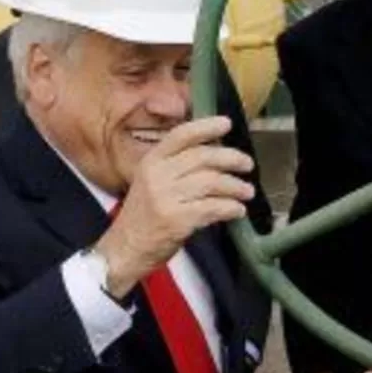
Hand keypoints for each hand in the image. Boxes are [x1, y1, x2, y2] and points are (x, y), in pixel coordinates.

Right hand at [94, 116, 254, 297]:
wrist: (124, 249)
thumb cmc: (144, 217)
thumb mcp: (152, 182)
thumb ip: (177, 166)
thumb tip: (216, 154)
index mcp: (151, 162)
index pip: (181, 135)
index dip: (206, 126)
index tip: (226, 123)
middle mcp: (157, 176)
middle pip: (203, 157)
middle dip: (232, 158)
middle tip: (247, 164)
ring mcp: (166, 198)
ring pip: (212, 182)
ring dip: (236, 186)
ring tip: (247, 192)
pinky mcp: (177, 220)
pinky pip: (213, 207)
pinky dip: (231, 208)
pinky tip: (237, 210)